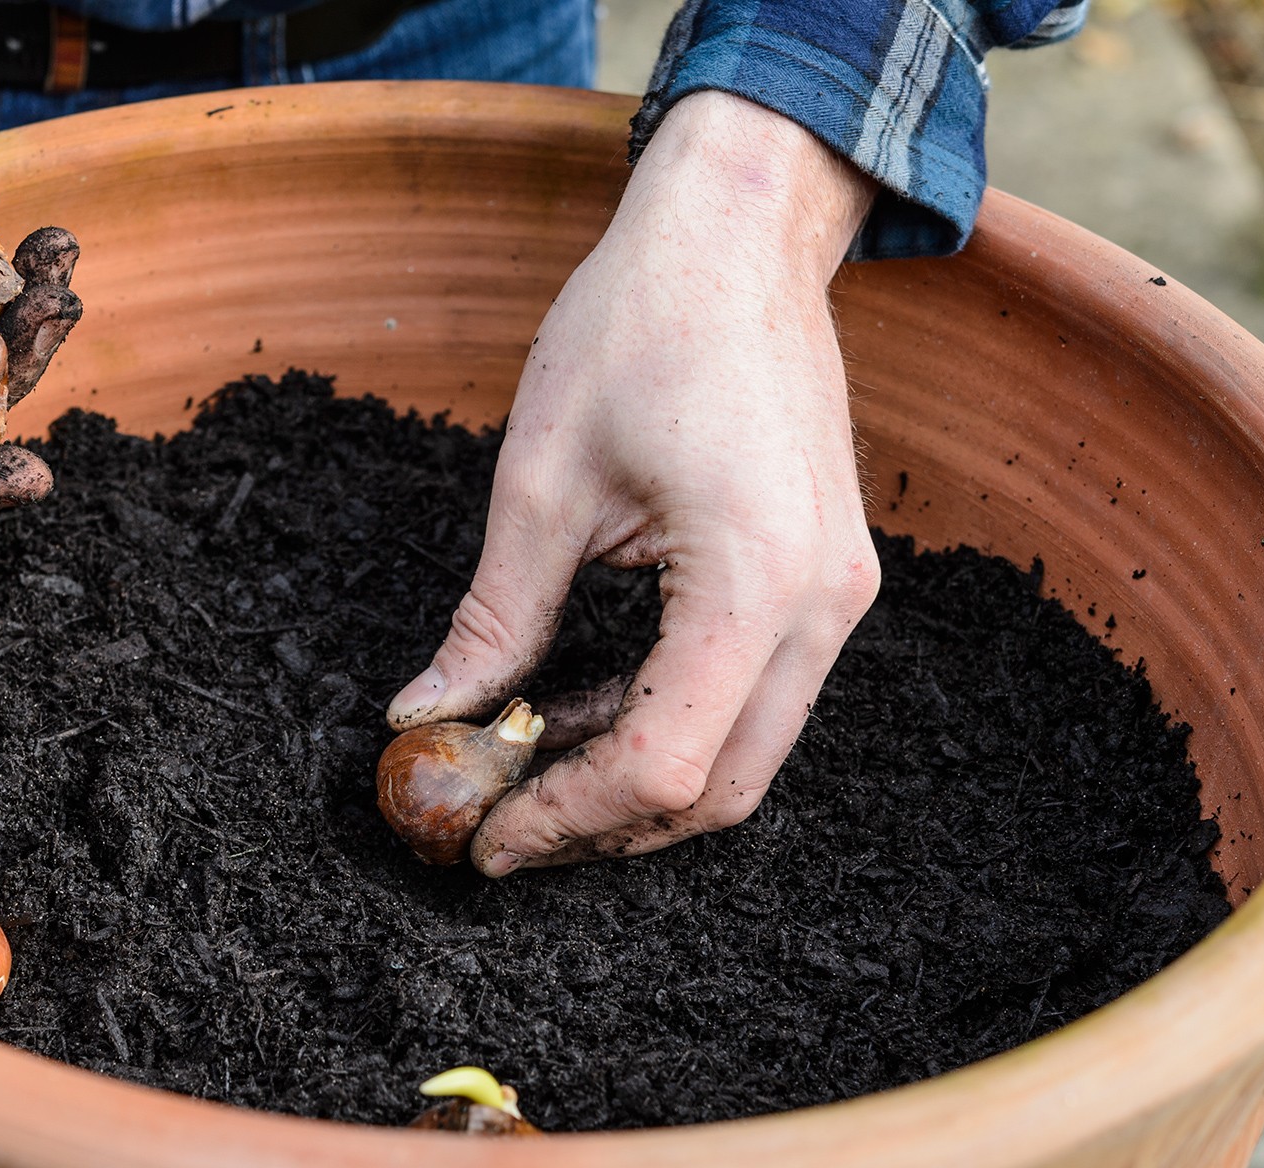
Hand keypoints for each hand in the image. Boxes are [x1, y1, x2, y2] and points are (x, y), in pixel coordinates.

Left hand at [387, 91, 879, 873]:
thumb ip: (493, 622)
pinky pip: (756, 692)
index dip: (566, 820)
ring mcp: (839, 593)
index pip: (662, 765)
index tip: (484, 837)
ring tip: (528, 768)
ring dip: (638, 779)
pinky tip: (585, 707)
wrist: (738, 234)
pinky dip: (673, 721)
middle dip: (606, 826)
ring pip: (747, 753)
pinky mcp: (828, 577)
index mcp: (755, 582)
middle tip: (501, 824)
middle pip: (722, 788)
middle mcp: (823, 605)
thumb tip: (424, 717)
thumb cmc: (637, 328)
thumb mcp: (539, 483)